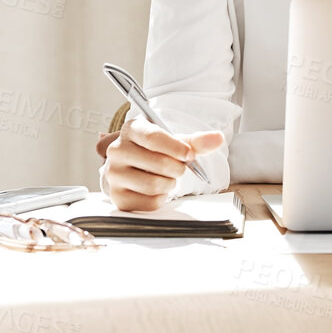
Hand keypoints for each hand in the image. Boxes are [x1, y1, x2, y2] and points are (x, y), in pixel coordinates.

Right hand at [102, 114, 223, 211]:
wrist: (135, 168)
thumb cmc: (155, 152)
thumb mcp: (174, 143)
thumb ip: (195, 141)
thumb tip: (217, 138)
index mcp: (131, 130)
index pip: (154, 137)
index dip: (176, 148)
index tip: (189, 155)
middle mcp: (117, 150)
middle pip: (158, 163)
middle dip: (177, 169)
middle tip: (178, 168)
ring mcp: (114, 174)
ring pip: (154, 184)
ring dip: (169, 184)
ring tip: (166, 178)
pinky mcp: (118, 197)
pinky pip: (150, 203)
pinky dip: (161, 198)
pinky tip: (156, 190)